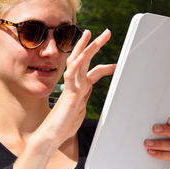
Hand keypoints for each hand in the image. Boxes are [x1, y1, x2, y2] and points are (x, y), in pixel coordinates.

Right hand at [14, 29, 115, 168]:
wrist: (52, 136)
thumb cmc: (64, 124)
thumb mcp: (80, 108)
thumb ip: (84, 96)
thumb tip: (89, 89)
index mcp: (80, 87)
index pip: (94, 71)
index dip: (106, 66)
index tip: (117, 64)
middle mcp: (76, 84)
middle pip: (86, 59)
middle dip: (96, 45)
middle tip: (107, 32)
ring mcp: (71, 87)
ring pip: (77, 62)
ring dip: (84, 47)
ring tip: (89, 34)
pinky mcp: (68, 94)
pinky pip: (70, 77)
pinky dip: (75, 66)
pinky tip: (79, 56)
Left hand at [143, 115, 169, 168]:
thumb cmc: (159, 153)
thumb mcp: (161, 140)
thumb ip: (161, 131)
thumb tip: (149, 122)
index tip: (169, 120)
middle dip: (167, 130)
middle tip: (153, 129)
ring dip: (160, 143)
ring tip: (147, 143)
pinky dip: (161, 154)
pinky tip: (151, 152)